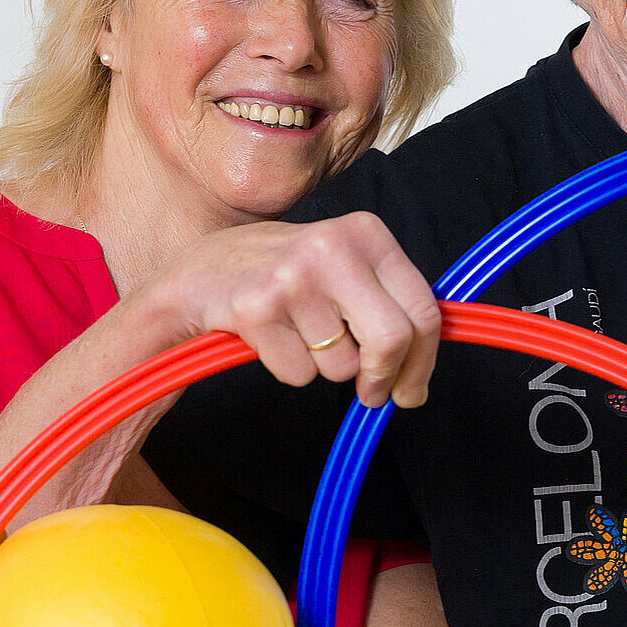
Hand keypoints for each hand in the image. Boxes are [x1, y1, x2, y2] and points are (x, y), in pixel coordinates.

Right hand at [138, 212, 442, 406]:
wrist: (201, 272)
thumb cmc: (285, 274)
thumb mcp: (344, 264)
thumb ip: (389, 300)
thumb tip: (426, 363)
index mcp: (366, 232)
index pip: (423, 308)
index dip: (425, 360)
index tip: (413, 387)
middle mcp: (333, 247)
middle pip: (393, 339)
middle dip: (386, 378)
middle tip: (373, 394)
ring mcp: (293, 277)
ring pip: (342, 365)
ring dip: (326, 367)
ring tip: (300, 334)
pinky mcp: (256, 309)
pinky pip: (299, 374)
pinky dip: (290, 369)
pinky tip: (273, 338)